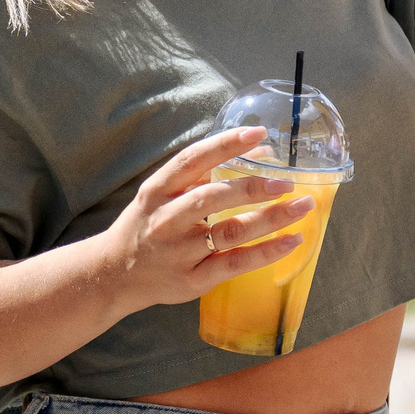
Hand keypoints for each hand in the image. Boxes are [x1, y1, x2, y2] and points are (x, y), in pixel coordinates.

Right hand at [98, 126, 315, 311]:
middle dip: (252, 187)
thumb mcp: (163, 194)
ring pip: (229, 231)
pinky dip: (266, 252)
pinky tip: (292, 241)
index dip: (225, 145)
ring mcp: (179, 252)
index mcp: (157, 191)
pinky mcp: (192, 280)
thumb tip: (261, 152)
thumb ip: (206, 174)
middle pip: (211, 198)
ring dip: (270, 218)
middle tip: (287, 180)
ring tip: (302, 206)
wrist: (113, 274)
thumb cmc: (149, 226)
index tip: (259, 133)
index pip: (192, 160)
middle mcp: (165, 220)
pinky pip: (235, 263)